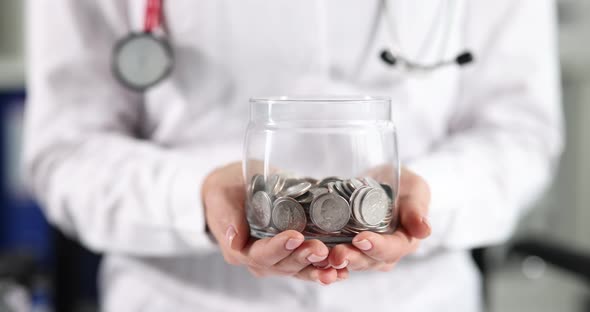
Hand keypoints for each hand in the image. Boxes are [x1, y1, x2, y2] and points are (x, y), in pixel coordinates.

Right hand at [203, 162, 347, 284]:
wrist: (233, 188)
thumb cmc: (225, 190)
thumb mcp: (220, 195)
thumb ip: (226, 215)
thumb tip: (234, 238)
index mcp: (239, 250)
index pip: (261, 254)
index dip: (279, 248)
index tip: (296, 236)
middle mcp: (259, 260)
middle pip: (284, 265)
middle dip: (304, 258)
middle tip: (321, 249)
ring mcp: (276, 259)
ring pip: (299, 269)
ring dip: (318, 269)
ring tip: (337, 266)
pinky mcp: (291, 254)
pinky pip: (308, 265)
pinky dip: (325, 268)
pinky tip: (342, 270)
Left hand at [327, 167, 430, 271]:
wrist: (380, 182)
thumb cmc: (402, 185)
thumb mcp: (414, 189)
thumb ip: (416, 207)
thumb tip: (424, 230)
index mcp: (404, 242)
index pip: (392, 249)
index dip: (377, 247)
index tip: (361, 239)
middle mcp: (384, 253)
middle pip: (368, 261)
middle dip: (352, 258)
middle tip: (337, 254)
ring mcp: (363, 254)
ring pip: (350, 262)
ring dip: (336, 262)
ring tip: (323, 257)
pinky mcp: (346, 248)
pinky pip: (335, 258)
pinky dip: (323, 261)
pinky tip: (313, 259)